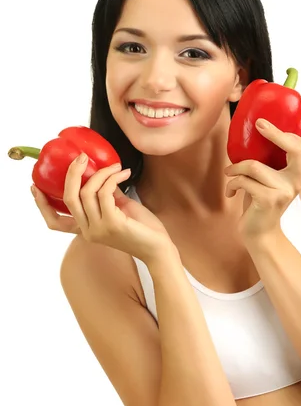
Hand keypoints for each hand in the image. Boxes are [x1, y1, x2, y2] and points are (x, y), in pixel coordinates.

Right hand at [31, 154, 175, 263]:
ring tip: (116, 167)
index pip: (55, 222)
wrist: (159, 248)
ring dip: (102, 173)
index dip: (42, 205)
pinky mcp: (112, 223)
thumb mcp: (119, 209)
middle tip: (81, 157)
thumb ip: (106, 195)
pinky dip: (113, 178)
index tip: (35, 187)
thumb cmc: (142, 230)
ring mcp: (99, 228)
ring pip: (87, 191)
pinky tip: (124, 174)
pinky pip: (105, 192)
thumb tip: (100, 175)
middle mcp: (88, 231)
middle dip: (72, 174)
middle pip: (68, 199)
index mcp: (86, 230)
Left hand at [224, 119, 300, 242]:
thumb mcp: (273, 178)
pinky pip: (243, 180)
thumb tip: (258, 128)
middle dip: (275, 133)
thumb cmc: (262, 200)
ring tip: (229, 173)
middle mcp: (298, 181)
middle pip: (295, 148)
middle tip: (260, 125)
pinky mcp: (268, 200)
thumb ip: (275, 160)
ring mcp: (284, 191)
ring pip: (254, 166)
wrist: (259, 233)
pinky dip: (232, 184)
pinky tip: (231, 192)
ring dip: (235, 168)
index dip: (299, 136)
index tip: (274, 127)